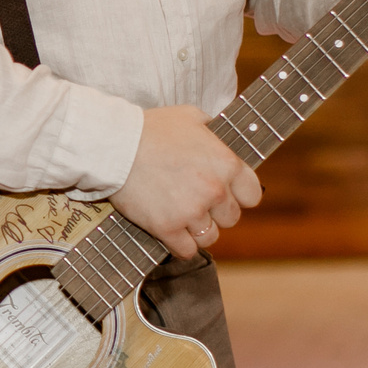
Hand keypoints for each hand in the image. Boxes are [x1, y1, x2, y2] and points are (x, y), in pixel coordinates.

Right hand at [113, 105, 261, 260]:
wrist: (115, 145)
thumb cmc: (151, 128)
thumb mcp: (190, 116)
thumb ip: (211, 131)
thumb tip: (218, 135)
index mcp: (226, 164)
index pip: (252, 196)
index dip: (238, 195)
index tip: (224, 193)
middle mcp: (214, 190)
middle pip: (231, 218)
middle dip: (216, 212)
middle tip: (195, 202)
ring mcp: (191, 212)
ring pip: (210, 237)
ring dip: (197, 230)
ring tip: (181, 217)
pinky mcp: (167, 228)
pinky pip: (186, 250)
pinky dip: (179, 244)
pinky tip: (170, 231)